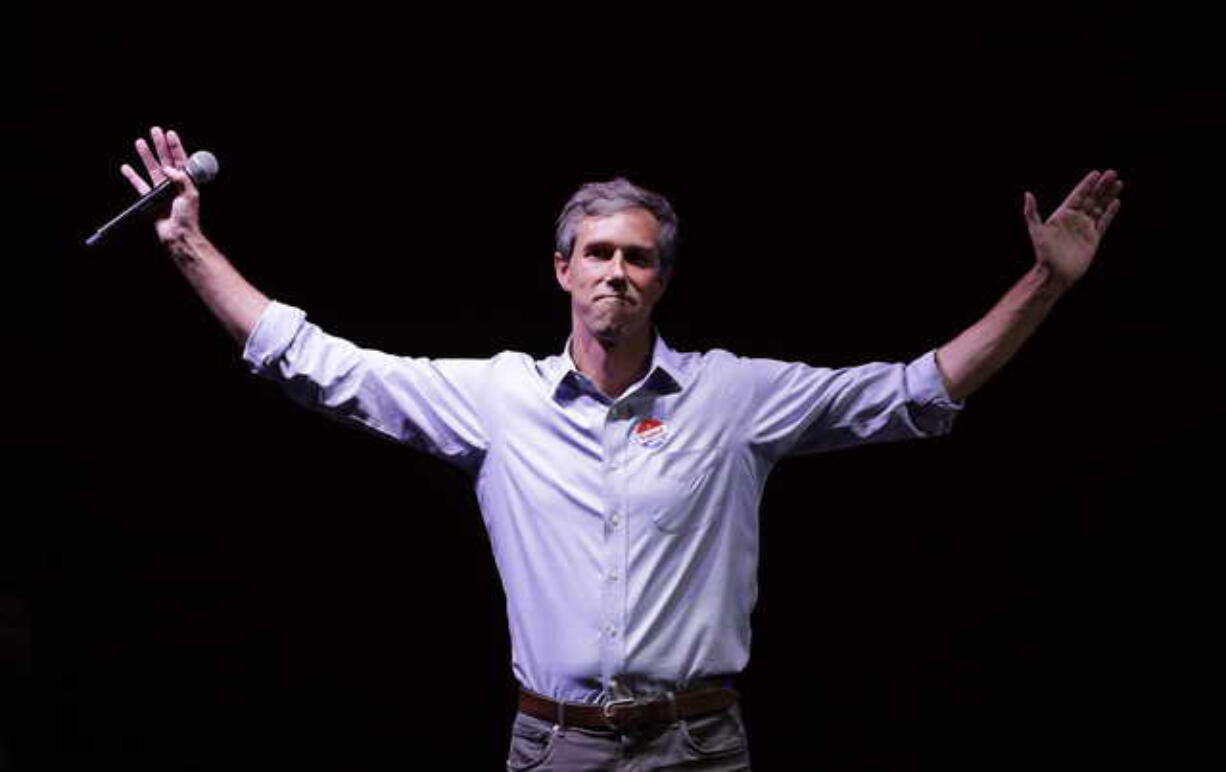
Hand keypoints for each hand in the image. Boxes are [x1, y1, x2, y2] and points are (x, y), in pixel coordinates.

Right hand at [120, 126, 201, 244]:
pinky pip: (139, 185)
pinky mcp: (150, 199)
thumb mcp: (190, 195)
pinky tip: (126, 167)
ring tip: (140, 142)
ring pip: (151, 169)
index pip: (181, 160)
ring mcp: (161, 191)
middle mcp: (173, 184)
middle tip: (154, 130)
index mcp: (186, 182)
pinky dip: (132, 176)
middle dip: (160, 145)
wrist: (178, 235)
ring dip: (146, 156)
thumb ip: (181, 179)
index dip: (175, 147)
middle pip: (165, 160)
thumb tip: (168, 168)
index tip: (170, 134)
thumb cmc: (188, 218)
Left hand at [1023, 169, 1122, 290]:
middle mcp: (1074, 220)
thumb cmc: (1043, 253)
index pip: (1077, 195)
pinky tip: (1116, 202)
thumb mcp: (1036, 230)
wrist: (1055, 274)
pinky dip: (1110, 212)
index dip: (1086, 184)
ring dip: (1108, 195)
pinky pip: (1104, 222)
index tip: (1096, 173)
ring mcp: (1084, 228)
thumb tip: (1028, 194)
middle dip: (1101, 186)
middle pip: (1091, 199)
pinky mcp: (1093, 239)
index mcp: (1062, 215)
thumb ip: (1032, 212)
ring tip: (1118, 182)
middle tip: (1112, 172)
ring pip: (1099, 208)